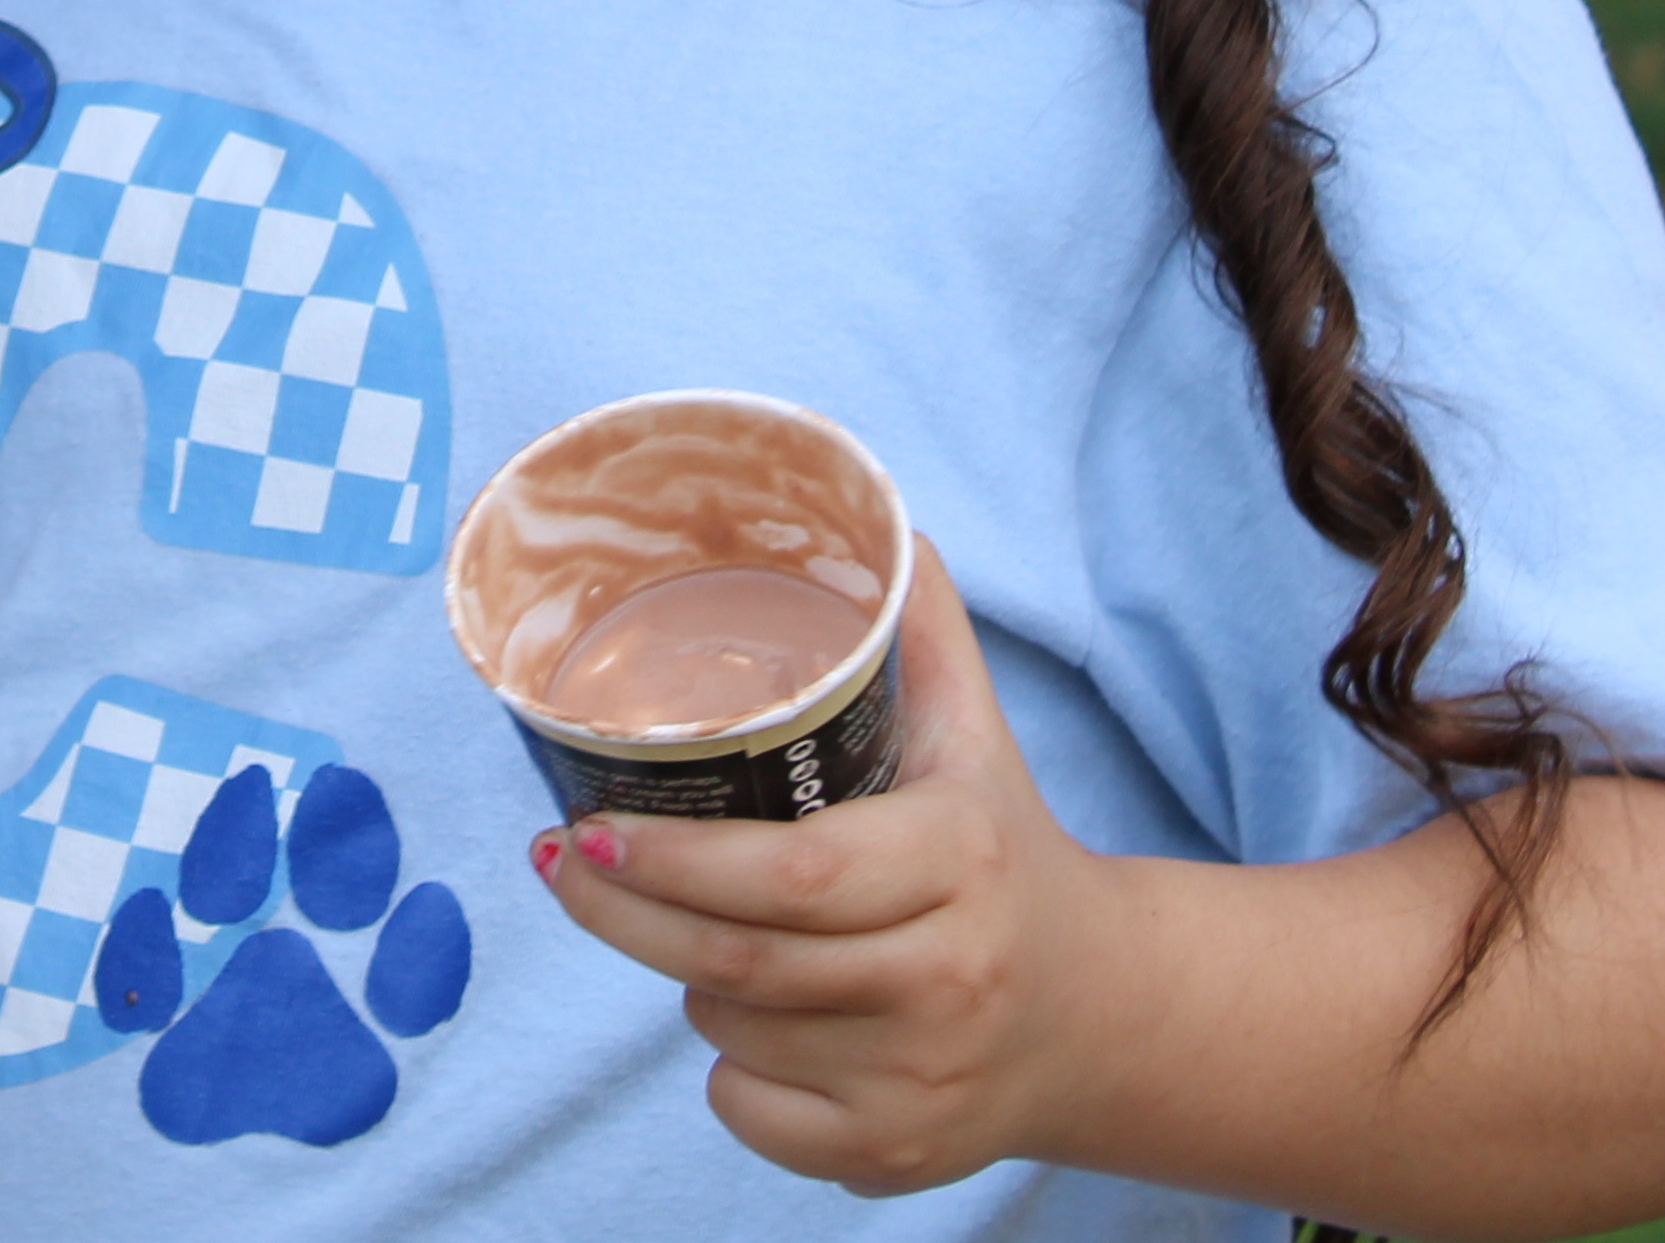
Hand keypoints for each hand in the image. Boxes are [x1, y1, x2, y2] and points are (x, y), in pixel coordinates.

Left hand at [527, 541, 1132, 1195]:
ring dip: (686, 977)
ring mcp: (921, 1079)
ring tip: (690, 926)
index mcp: (960, 864)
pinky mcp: (894, 1155)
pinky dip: (726, 1068)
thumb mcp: (976, 738)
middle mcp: (947, 979)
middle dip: (625, 911)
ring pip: (734, 1025)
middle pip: (739, 960)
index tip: (587, 824)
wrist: (1100, 1018)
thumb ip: (920, 630)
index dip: (675, 860)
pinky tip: (748, 1019)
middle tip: (564, 860)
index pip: (792, 877)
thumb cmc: (1002, 856)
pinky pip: (749, 1111)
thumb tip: (876, 508)